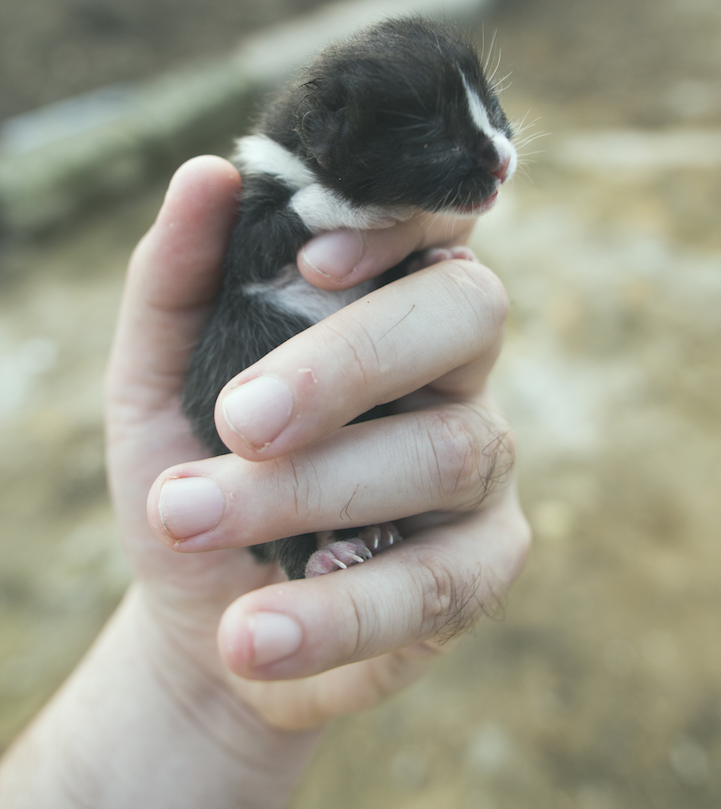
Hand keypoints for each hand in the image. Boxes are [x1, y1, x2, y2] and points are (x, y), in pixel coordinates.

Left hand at [133, 156, 529, 729]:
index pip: (434, 221)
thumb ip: (178, 278)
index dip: (393, 224)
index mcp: (385, 299)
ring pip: (446, 450)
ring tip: (187, 521)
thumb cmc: (192, 471)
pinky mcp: (484, 564)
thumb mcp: (155, 377)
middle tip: (239, 419)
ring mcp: (482, 462)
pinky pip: (438, 582)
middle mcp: (453, 367)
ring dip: (309, 492)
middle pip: (466, 312)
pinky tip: (251, 634)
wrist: (201, 616)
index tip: (309, 261)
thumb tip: (206, 174)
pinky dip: (338, 611)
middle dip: (351, 360)